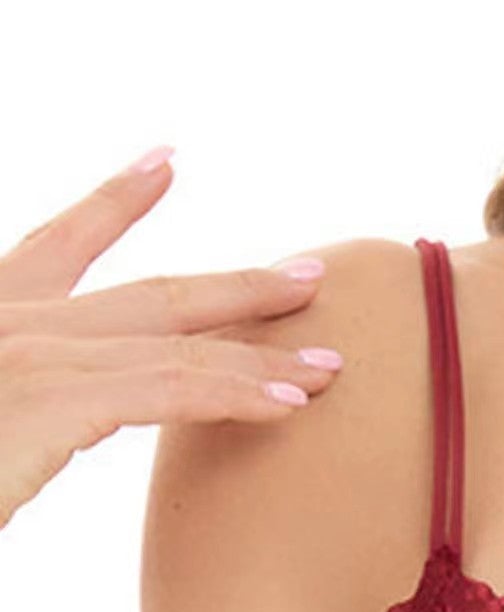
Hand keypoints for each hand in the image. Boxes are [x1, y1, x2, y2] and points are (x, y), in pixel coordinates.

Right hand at [0, 145, 343, 530]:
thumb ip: (28, 406)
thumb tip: (58, 418)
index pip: (55, 246)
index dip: (114, 203)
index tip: (165, 164)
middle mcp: (5, 322)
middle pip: (146, 293)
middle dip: (235, 284)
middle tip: (308, 274)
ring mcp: (22, 354)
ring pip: (172, 343)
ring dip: (263, 352)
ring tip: (332, 362)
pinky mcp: (44, 399)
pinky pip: (166, 390)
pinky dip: (236, 394)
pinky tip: (292, 405)